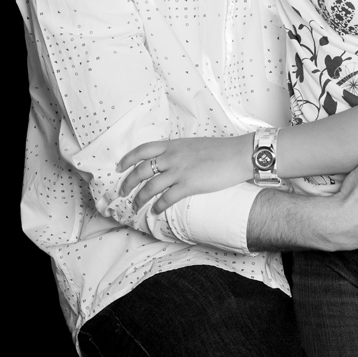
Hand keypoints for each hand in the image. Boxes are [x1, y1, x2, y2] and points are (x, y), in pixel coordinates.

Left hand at [117, 134, 253, 212]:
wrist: (237, 154)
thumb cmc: (220, 150)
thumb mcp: (194, 145)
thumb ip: (180, 151)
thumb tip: (171, 161)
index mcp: (174, 145)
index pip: (143, 149)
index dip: (128, 159)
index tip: (120, 167)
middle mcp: (173, 157)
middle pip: (142, 170)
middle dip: (128, 183)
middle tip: (122, 192)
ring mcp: (180, 171)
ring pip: (150, 187)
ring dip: (140, 199)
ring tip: (135, 207)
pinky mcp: (189, 184)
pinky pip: (167, 198)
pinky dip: (158, 206)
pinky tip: (155, 212)